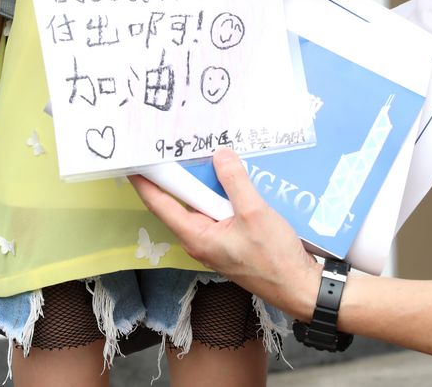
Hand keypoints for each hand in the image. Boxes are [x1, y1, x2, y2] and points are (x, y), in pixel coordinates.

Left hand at [131, 148, 319, 319]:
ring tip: (205, 154)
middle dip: (178, 175)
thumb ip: (235, 181)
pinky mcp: (232, 239)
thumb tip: (219, 154)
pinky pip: (220, 210)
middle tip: (174, 146)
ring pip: (204, 205)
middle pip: (182, 202)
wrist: (297, 284)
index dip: (147, 183)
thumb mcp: (254, 212)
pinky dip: (223, 192)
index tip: (134, 162)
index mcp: (197, 236)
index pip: (162, 205)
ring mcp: (217, 240)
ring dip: (206, 182)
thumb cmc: (273, 256)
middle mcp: (201, 239)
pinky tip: (233, 177)